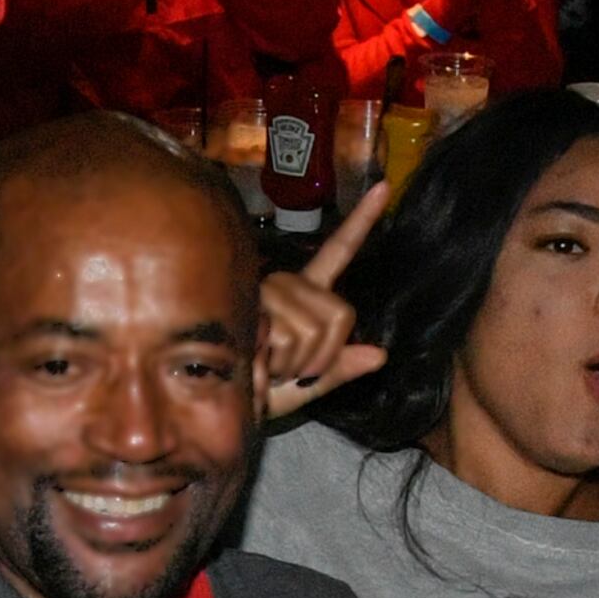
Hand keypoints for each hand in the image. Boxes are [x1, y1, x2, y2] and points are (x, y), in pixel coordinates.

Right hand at [258, 181, 389, 410]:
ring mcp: (264, 291)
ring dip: (297, 364)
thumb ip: (340, 370)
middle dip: (323, 356)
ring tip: (268, 368)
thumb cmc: (259, 393)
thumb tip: (381, 356)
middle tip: (288, 370)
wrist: (214, 410)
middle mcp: (285, 283)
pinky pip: (287, 336)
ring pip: (314, 330)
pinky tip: (253, 365)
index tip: (384, 187)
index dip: (362, 222)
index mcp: (304, 295)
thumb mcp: (307, 385)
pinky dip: (277, 364)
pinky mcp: (246, 305)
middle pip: (339, 314)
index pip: (338, 253)